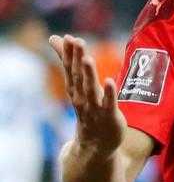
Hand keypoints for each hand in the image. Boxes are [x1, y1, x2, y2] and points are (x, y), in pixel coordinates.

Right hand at [50, 35, 124, 153]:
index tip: (69, 38)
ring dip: (89, 74)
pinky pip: (109, 104)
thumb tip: (55, 38)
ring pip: (90, 89)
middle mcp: (82, 97)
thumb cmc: (88, 108)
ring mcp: (95, 107)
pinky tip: (110, 81)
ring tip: (88, 58)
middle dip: (77, 59)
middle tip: (76, 41)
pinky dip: (109, 93)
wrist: (95, 144)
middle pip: (79, 76)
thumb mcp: (78, 84)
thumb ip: (69, 60)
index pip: (70, 69)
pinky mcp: (109, 116)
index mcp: (75, 88)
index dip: (69, 54)